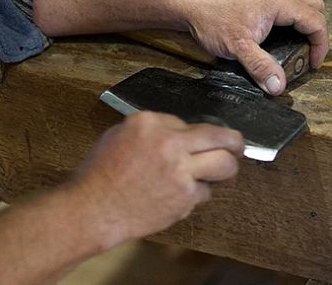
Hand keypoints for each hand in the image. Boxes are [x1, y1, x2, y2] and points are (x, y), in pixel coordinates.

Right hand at [69, 112, 243, 248]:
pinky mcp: (185, 196)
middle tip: (239, 147)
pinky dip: (197, 194)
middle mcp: (169, 143)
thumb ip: (152, 131)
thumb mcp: (119, 136)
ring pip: (224, 164)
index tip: (198, 141)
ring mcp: (180, 171)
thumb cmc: (100, 174)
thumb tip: (178, 134)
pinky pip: (204, 192)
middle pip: (220, 136)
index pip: (189, 123)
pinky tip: (181, 196)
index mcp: (150, 123)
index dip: (194, 134)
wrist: (92, 209)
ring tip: (226, 172)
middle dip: (236, 142)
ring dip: (227, 169)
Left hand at [175, 0, 328, 93]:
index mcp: (280, 2)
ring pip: (300, 1)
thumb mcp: (239, 48)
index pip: (316, 22)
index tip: (313, 64)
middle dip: (317, 30)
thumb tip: (279, 87)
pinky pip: (285, 0)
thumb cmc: (211, 19)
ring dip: (304, 21)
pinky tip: (275, 31)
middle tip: (308, 52)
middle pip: (315, 6)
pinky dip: (290, 15)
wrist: (185, 1)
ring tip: (294, 44)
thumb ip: (261, 68)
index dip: (321, 45)